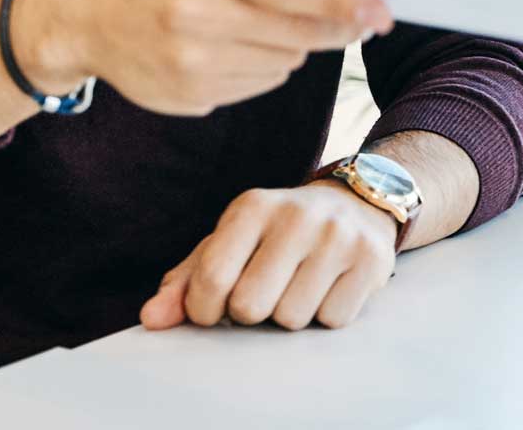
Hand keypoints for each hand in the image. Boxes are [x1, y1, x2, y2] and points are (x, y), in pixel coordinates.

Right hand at [42, 0, 393, 117]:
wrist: (88, 11)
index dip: (342, 2)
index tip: (385, 11)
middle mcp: (192, 13)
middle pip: (297, 34)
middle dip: (337, 27)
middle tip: (362, 18)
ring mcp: (187, 63)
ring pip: (285, 64)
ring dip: (294, 45)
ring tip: (258, 21)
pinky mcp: (188, 99)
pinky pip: (259, 86)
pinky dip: (264, 66)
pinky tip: (232, 45)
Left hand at [140, 182, 398, 331]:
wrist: (357, 202)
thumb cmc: (278, 233)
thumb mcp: (231, 242)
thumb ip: (187, 281)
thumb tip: (151, 320)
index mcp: (252, 206)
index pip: (211, 280)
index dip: (206, 310)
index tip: (215, 306)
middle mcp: (297, 215)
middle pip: (250, 307)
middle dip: (252, 312)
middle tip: (266, 289)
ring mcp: (338, 236)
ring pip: (292, 319)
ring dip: (290, 313)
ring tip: (299, 282)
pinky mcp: (371, 259)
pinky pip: (332, 320)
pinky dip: (326, 314)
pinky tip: (329, 285)